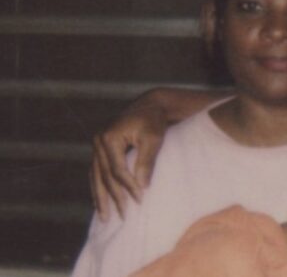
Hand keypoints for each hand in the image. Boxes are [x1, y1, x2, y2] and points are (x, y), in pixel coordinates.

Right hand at [90, 94, 167, 220]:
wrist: (150, 106)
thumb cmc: (154, 121)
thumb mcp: (153, 139)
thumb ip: (146, 162)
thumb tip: (141, 187)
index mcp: (109, 138)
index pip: (117, 170)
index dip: (128, 187)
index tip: (139, 200)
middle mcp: (98, 141)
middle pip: (104, 176)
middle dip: (113, 197)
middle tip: (122, 216)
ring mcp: (96, 144)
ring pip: (96, 176)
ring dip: (100, 197)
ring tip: (104, 217)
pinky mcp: (100, 148)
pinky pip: (97, 171)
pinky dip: (99, 186)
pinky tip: (100, 200)